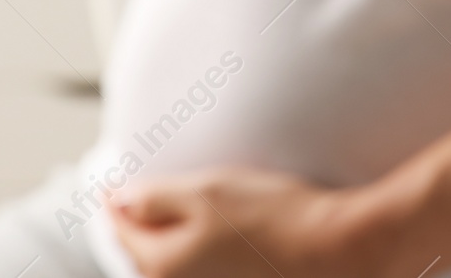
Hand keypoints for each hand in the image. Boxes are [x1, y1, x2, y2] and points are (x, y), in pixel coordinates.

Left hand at [110, 167, 390, 277]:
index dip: (117, 199)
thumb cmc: (274, 217)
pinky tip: (224, 234)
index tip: (117, 182)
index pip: (121, 228)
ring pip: (176, 263)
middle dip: (145, 222)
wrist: (333, 248)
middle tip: (150, 194)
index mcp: (161, 264)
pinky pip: (205, 270)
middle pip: (146, 251)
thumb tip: (119, 200)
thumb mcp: (207, 192)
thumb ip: (154, 197)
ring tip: (190, 211)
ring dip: (175, 238)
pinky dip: (203, 253)